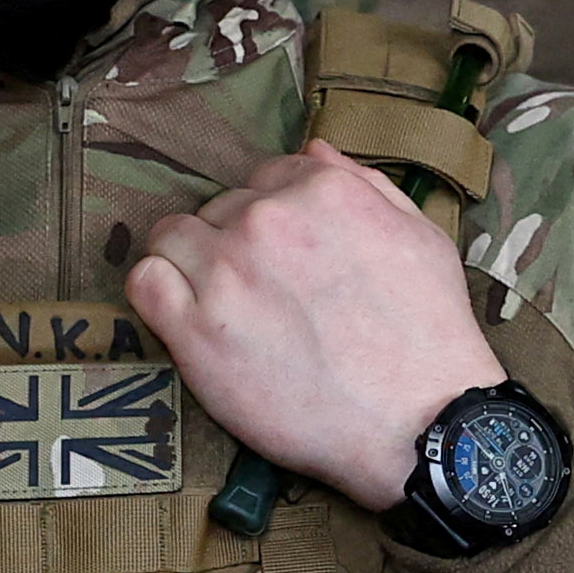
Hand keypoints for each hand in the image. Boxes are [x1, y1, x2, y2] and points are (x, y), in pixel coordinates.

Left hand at [130, 144, 504, 509]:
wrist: (416, 421)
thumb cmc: (429, 336)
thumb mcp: (421, 238)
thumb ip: (366, 186)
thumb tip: (316, 151)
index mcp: (322, 189)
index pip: (267, 178)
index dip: (273, 217)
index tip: (283, 256)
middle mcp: (267, 218)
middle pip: (221, 209)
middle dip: (236, 243)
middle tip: (263, 294)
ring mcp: (226, 270)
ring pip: (171, 236)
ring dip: (189, 262)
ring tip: (219, 304)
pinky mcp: (195, 327)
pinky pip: (144, 282)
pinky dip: (156, 292)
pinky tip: (181, 315)